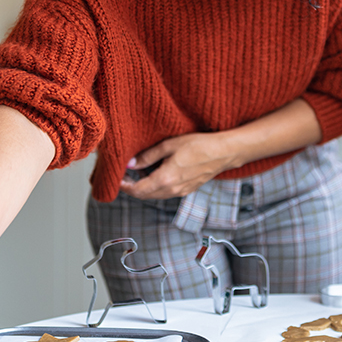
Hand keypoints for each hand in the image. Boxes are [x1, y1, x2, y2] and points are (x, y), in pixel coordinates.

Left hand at [120, 133, 235, 199]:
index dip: (124, 186)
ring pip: (155, 195)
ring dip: (143, 188)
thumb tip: (130, 165)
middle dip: (132, 188)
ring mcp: (181, 192)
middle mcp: (172, 190)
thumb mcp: (169, 145)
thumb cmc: (198, 145)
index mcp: (165, 180)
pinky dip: (155, 187)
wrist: (223, 152)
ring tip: (136, 175)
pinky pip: (165, 193)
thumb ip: (148, 157)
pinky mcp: (187, 190)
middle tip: (123, 176)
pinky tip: (153, 175)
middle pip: (145, 196)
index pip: (137, 190)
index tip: (117, 179)